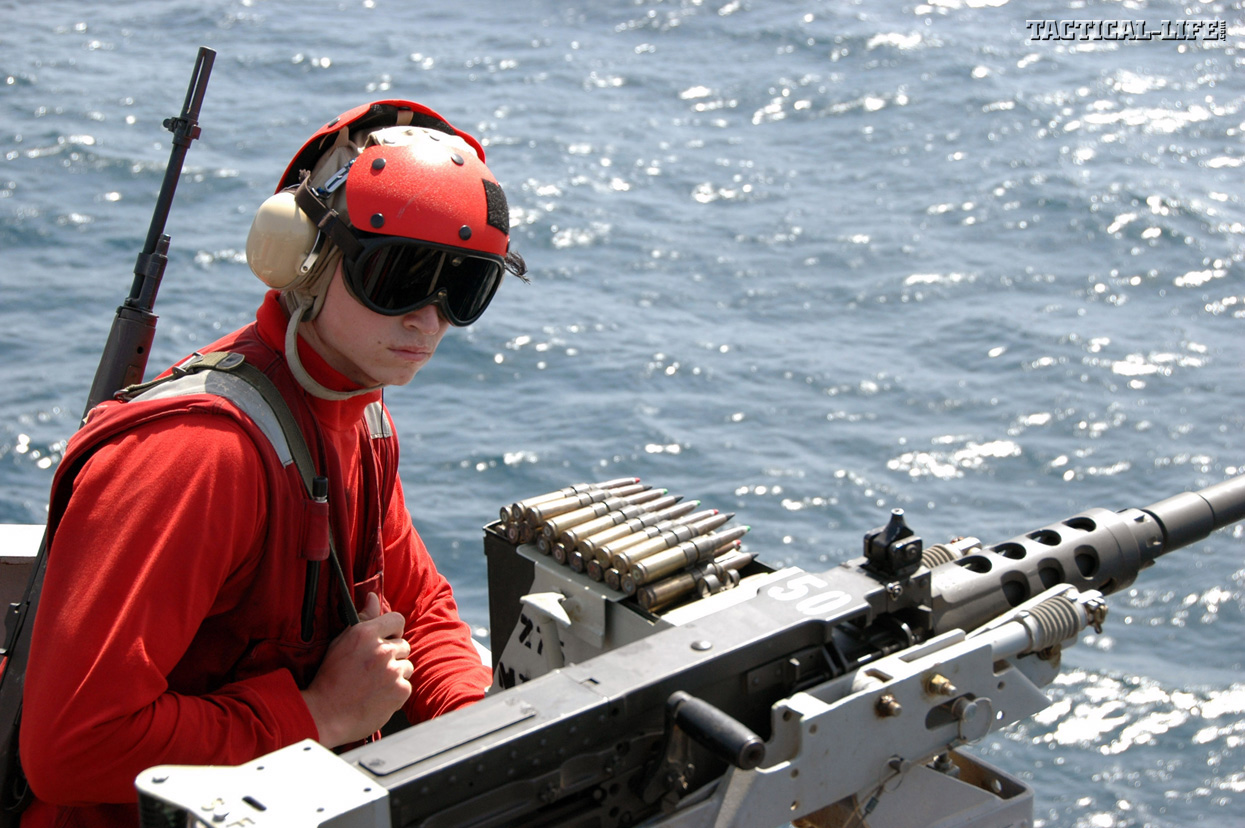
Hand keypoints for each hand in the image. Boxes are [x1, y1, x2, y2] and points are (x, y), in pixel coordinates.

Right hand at [300, 592, 412, 747]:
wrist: (325, 715)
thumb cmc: (330, 679)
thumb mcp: (341, 643)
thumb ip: (363, 619)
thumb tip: (373, 596)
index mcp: (366, 634)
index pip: (397, 619)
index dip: (393, 630)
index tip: (386, 640)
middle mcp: (382, 650)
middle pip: (403, 645)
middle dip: (392, 655)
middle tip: (373, 668)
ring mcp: (392, 671)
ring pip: (407, 666)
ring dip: (395, 673)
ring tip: (373, 684)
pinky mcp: (400, 691)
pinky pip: (406, 685)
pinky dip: (395, 691)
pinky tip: (378, 696)